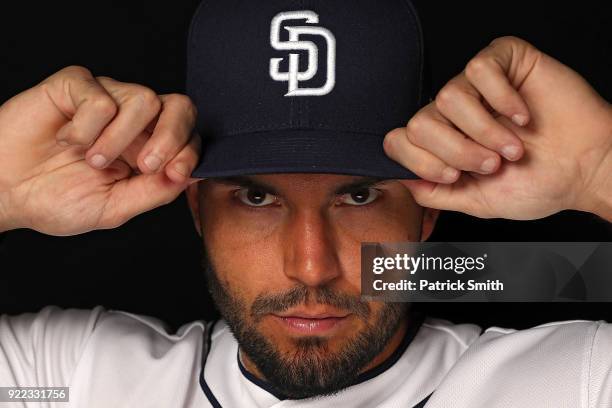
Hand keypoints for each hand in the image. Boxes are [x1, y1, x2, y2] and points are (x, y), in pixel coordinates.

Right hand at [0, 66, 200, 234]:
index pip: (188, 136)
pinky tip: (66, 140)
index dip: (189, 151)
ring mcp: (107, 100)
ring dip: (119, 138)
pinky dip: (85, 127)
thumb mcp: (114, 207)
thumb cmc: (56, 200)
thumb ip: (154, 192)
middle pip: (179, 106)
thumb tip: (190, 175)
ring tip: (92, 160)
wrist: (4, 192)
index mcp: (147, 149)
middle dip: (172, 136)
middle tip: (146, 164)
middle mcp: (133, 122)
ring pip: (144, 99)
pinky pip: (100, 96)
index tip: (174, 173)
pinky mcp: (77, 86)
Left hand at [384, 36, 611, 219]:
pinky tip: (522, 116)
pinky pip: (480, 69)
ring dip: (484, 131)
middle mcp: (454, 113)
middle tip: (491, 164)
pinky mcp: (504, 61)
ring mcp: (476, 86)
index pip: (398, 140)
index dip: (420, 161)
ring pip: (447, 97)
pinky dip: (503, 100)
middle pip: (419, 122)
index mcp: (443, 142)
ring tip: (512, 146)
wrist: (586, 170)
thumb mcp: (477, 200)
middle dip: (456, 151)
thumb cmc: (537, 183)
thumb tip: (404, 182)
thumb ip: (436, 194)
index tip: (454, 176)